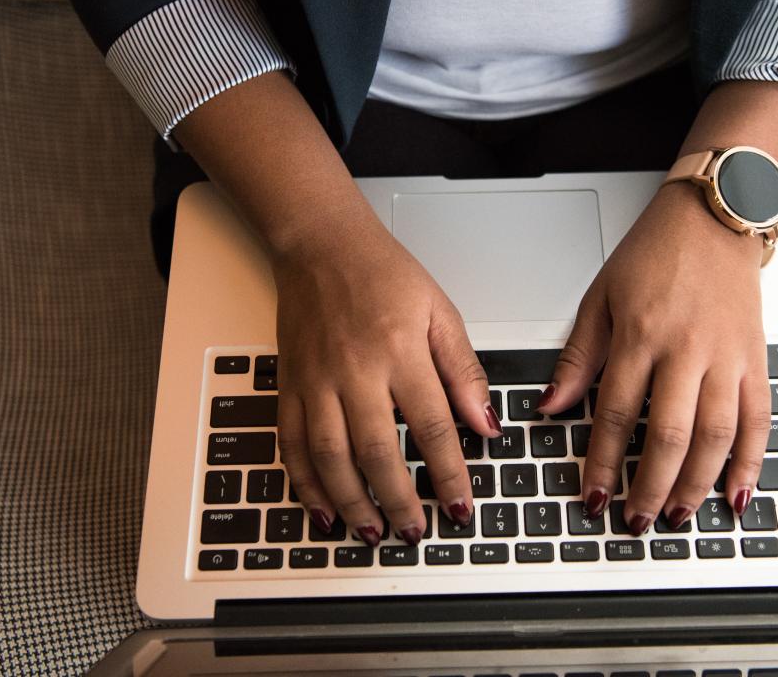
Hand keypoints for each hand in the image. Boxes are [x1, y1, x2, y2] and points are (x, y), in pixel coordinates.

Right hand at [273, 220, 501, 546]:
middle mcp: (356, 370)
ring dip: (352, 502)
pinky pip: (292, 442)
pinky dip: (304, 481)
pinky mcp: (291, 383)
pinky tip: (321, 507)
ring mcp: (317, 380)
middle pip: (378, 452)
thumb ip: (464, 371)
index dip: (449, 475)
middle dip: (399, 502)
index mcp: (401, 351)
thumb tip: (486, 423)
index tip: (461, 506)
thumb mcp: (440, 312)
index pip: (432, 428)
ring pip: (331, 457)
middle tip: (415, 533)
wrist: (322, 245)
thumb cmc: (383, 273)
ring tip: (372, 532)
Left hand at [537, 181, 771, 533]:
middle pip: (667, 435)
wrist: (713, 220)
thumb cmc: (654, 254)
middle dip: (649, 487)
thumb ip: (579, 357)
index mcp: (640, 334)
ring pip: (714, 437)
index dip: (602, 461)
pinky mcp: (756, 359)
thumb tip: (552, 405)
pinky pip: (759, 420)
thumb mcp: (601, 298)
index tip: (594, 493)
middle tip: (634, 519)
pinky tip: (736, 492)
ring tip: (677, 516)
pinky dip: (750, 461)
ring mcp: (726, 357)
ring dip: (695, 484)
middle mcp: (686, 350)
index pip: (615, 413)